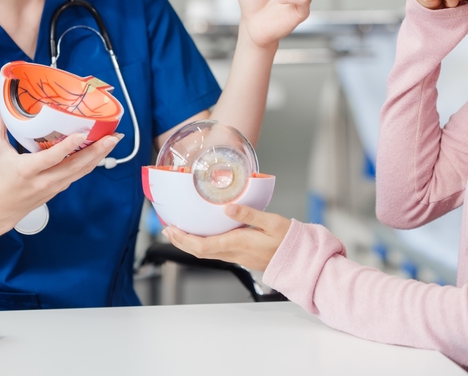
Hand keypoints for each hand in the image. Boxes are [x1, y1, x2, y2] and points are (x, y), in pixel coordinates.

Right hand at [0, 108, 120, 228]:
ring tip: (113, 140)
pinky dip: (92, 162)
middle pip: (75, 166)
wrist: (0, 208)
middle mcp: (44, 180)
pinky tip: (101, 150)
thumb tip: (0, 100)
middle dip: (96, 151)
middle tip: (112, 136)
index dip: (67, 147)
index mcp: (27, 170)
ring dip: (99, 155)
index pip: (51, 158)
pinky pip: (79, 174)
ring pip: (81, 171)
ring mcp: (54, 186)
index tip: (81, 134)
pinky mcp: (60, 188)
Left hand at [163, 204, 291, 271]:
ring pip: (206, 252)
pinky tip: (201, 235)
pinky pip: (215, 251)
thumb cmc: (288, 240)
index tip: (172, 229)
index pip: (203, 245)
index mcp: (239, 243)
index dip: (184, 239)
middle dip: (181, 241)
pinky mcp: (240, 254)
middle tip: (168, 229)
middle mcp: (234, 252)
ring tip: (179, 231)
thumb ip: (250, 214)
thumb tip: (228, 208)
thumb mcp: (272, 222)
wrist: (299, 259)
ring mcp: (237, 255)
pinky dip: (202, 243)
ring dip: (189, 243)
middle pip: (199, 251)